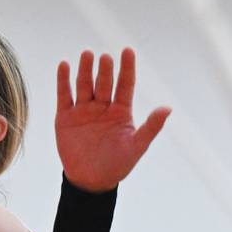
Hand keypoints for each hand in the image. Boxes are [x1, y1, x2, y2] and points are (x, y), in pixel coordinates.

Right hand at [54, 49, 169, 191]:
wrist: (90, 180)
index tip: (127, 51)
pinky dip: (63, 80)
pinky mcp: (65, 117)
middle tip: (105, 57)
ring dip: (85, 70)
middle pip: (104, 82)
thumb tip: (167, 108)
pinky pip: (64, 95)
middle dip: (105, 70)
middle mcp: (103, 106)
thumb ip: (151, 127)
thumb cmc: (117, 164)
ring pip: (85, 85)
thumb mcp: (137, 146)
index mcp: (121, 111)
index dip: (127, 68)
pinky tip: (64, 66)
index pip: (125, 84)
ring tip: (87, 55)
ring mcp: (83, 110)